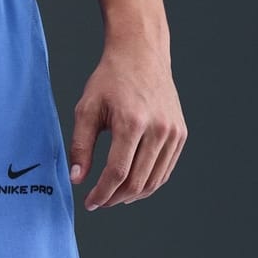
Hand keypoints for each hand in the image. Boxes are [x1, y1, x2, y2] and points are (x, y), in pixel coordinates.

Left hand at [68, 40, 186, 210]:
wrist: (141, 54)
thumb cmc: (110, 80)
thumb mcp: (86, 110)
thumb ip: (80, 147)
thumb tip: (76, 180)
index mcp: (132, 122)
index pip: (117, 173)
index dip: (101, 194)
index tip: (89, 203)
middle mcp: (158, 129)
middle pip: (136, 182)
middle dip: (114, 198)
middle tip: (99, 202)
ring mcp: (173, 132)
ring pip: (153, 181)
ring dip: (131, 196)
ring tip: (112, 196)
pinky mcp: (180, 133)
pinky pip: (165, 170)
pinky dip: (148, 184)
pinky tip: (130, 186)